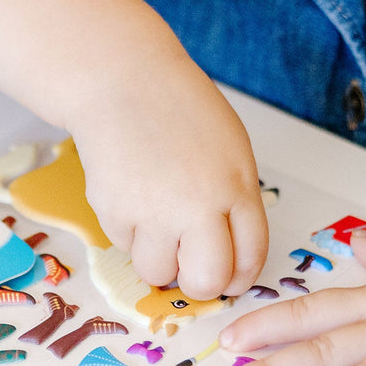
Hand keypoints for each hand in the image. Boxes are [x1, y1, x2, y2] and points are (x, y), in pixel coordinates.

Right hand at [68, 49, 267, 300]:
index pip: (251, 256)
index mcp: (237, 186)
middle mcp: (199, 206)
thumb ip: (234, 198)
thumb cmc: (181, 110)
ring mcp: (154, 213)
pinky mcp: (114, 214)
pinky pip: (126, 247)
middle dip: (200, 283)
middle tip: (190, 266)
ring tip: (155, 220)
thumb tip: (228, 252)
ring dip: (159, 258)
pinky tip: (132, 192)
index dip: (240, 276)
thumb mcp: (230, 149)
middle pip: (208, 281)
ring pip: (159, 274)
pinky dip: (129, 231)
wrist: (124, 82)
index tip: (230, 276)